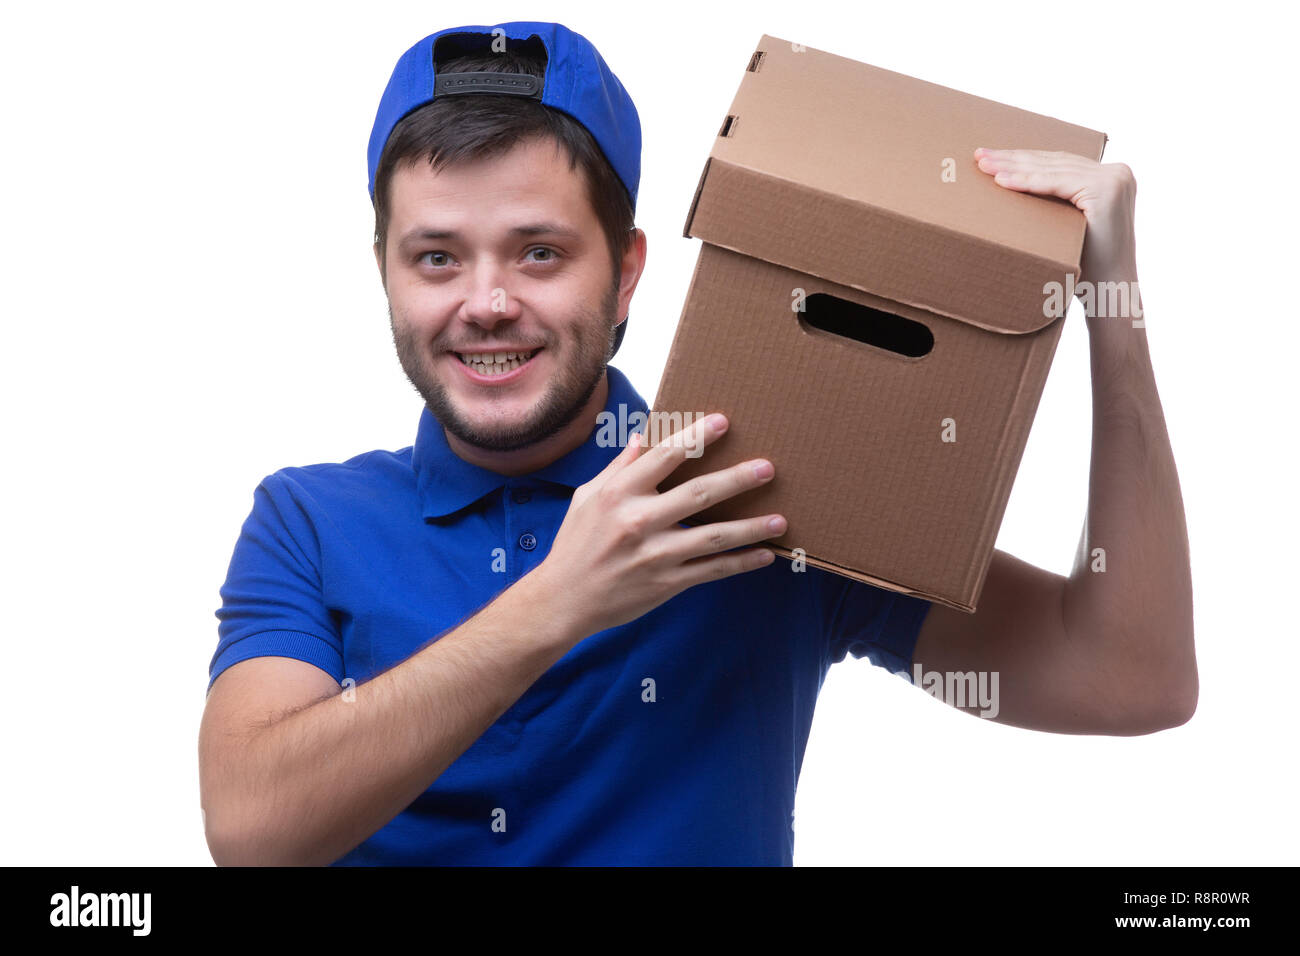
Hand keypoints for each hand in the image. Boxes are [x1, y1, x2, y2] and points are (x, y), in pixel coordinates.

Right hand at [534, 413, 785, 635]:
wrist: (564, 600)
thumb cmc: (575, 544)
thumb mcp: (587, 497)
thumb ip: (620, 468)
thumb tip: (645, 437)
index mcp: (618, 493)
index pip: (665, 457)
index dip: (696, 437)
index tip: (724, 422)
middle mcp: (639, 521)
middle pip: (698, 494)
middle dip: (737, 479)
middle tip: (768, 467)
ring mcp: (655, 555)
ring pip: (714, 537)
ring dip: (751, 527)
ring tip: (781, 519)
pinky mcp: (666, 583)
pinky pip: (712, 571)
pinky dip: (741, 563)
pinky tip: (765, 555)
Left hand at [974, 147, 1138, 286]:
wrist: (1107, 293)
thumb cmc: (1082, 267)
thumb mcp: (1066, 226)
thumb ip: (1055, 203)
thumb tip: (1010, 187)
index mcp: (1109, 177)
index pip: (1058, 164)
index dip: (1024, 159)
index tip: (991, 158)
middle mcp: (1117, 173)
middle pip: (1054, 163)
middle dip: (1014, 158)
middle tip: (979, 155)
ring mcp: (1115, 179)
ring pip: (1053, 170)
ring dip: (1015, 167)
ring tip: (984, 166)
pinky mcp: (1107, 190)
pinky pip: (1057, 183)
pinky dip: (1028, 182)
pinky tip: (1002, 181)